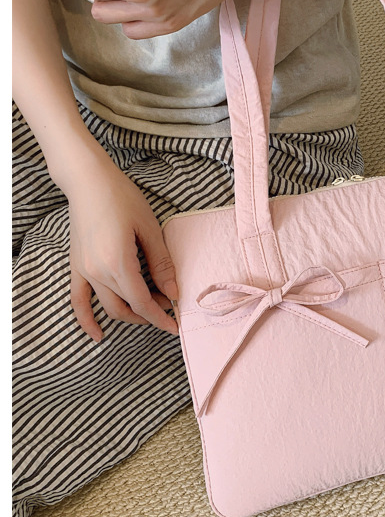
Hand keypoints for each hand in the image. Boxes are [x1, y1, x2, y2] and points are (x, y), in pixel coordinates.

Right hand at [67, 156, 179, 341]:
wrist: (88, 181)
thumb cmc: (122, 198)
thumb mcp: (150, 228)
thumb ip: (161, 263)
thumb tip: (173, 292)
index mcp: (118, 263)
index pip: (142, 303)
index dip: (160, 317)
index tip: (176, 325)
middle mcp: (97, 272)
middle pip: (127, 307)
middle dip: (150, 313)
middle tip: (170, 305)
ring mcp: (84, 271)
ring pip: (108, 306)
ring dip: (129, 315)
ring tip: (149, 310)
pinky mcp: (76, 266)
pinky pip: (78, 300)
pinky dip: (86, 319)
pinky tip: (97, 335)